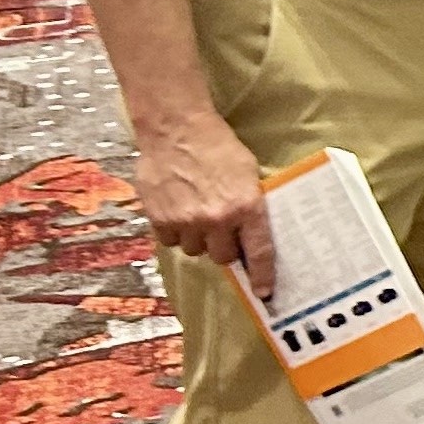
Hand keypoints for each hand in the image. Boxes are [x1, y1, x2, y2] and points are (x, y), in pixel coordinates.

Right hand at [139, 110, 275, 299]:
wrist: (177, 130)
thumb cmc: (218, 147)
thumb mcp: (248, 173)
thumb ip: (250, 204)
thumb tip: (251, 233)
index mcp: (246, 207)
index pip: (259, 252)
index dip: (262, 276)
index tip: (264, 293)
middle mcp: (216, 219)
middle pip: (222, 257)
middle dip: (224, 247)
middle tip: (222, 231)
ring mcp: (185, 221)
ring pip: (194, 250)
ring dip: (197, 238)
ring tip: (197, 212)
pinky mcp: (159, 219)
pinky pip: (170, 240)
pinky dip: (174, 231)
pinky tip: (177, 209)